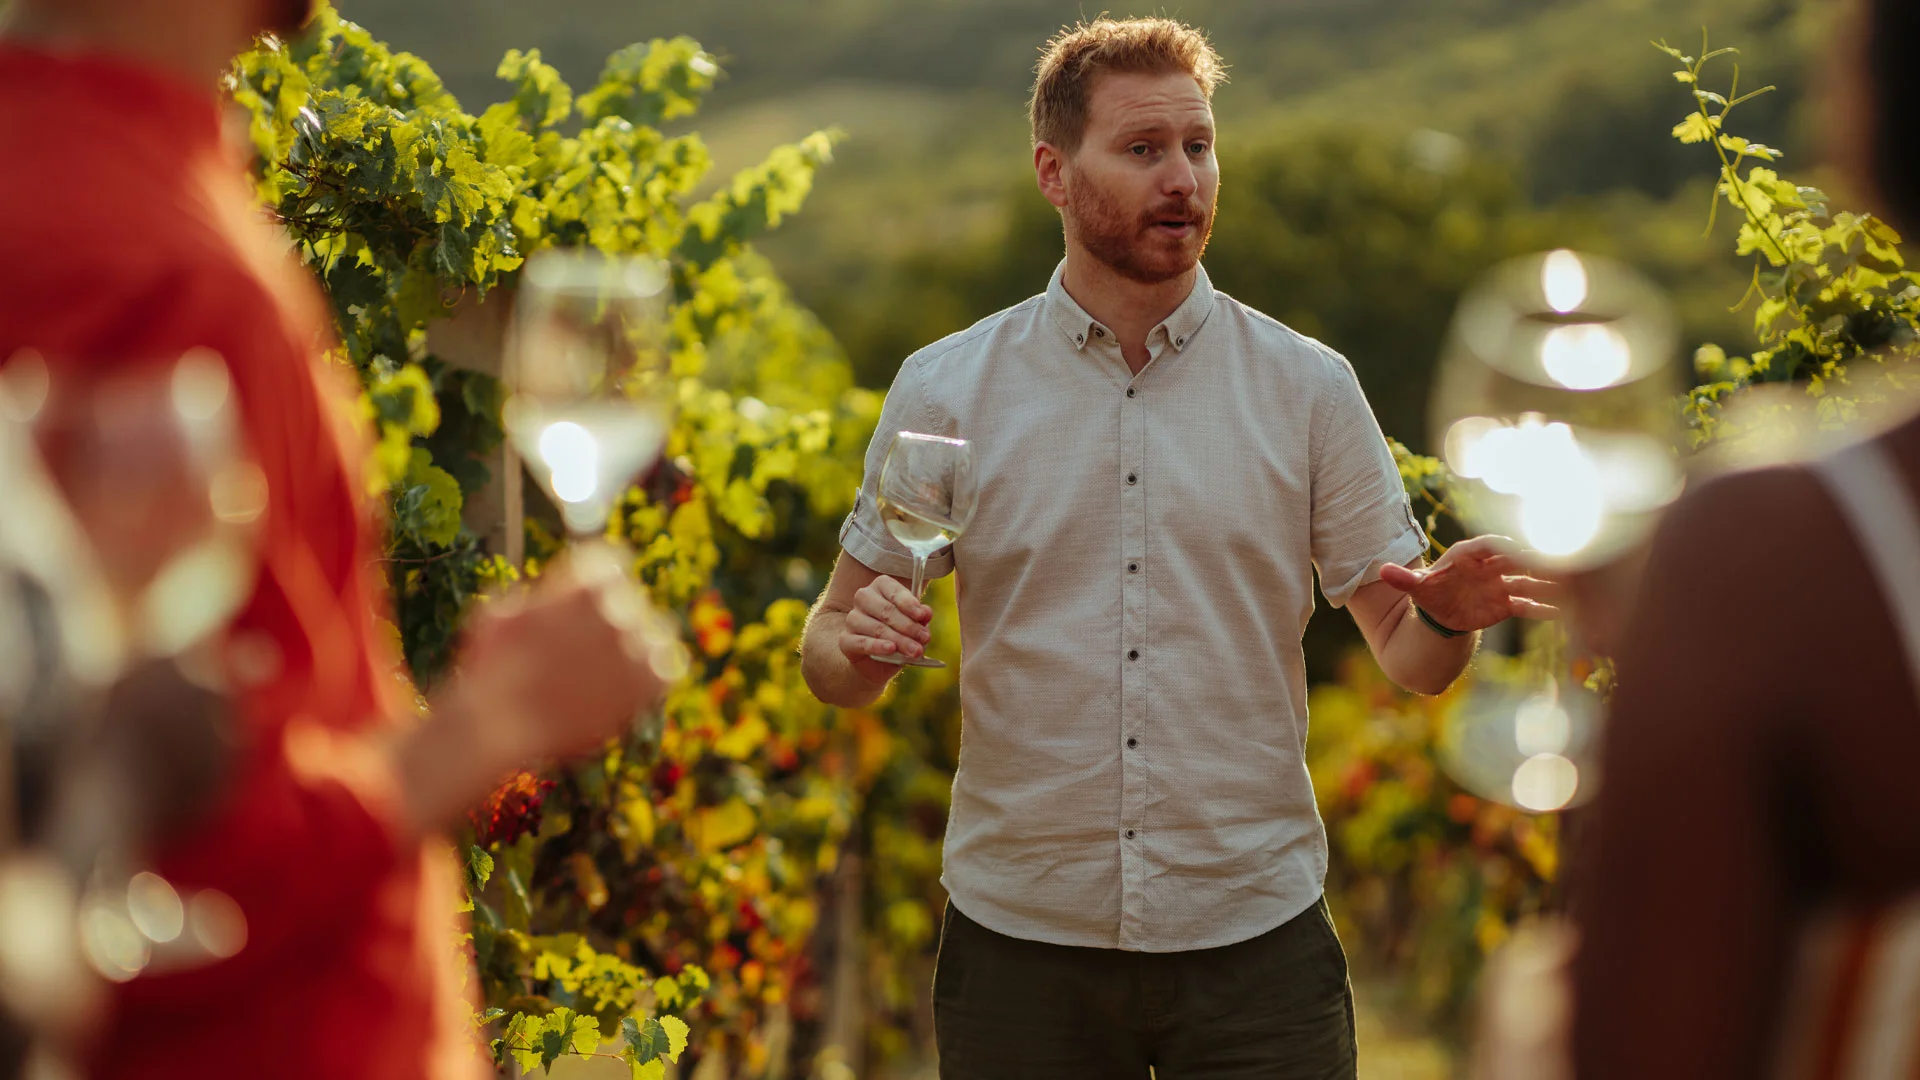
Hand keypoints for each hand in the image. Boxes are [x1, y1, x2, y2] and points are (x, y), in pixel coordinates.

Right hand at [456, 546, 680, 762]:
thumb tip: (548, 594)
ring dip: (639, 649)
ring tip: (606, 674)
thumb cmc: (491, 670)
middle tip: (591, 650)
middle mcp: (618, 603)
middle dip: (614, 620)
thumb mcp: (502, 614)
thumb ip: (538, 597)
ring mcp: (638, 641)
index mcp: (586, 579)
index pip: (613, 562)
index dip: (601, 584)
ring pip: (657, 633)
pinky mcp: (652, 680)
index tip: (593, 603)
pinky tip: (626, 690)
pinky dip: (653, 679)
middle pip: (633, 601)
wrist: (501, 724)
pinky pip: (670, 668)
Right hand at [839, 575, 931, 682]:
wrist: (876, 661)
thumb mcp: (913, 623)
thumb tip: (926, 612)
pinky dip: (877, 646)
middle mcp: (863, 598)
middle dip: (909, 626)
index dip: (909, 603)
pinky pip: (861, 642)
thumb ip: (920, 617)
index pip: (894, 591)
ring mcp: (852, 618)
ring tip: (915, 651)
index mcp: (880, 587)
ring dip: (899, 640)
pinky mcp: (845, 640)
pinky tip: (891, 650)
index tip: (923, 616)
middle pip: (886, 611)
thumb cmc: (898, 633)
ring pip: (877, 628)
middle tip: (925, 639)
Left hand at [1376, 535, 1562, 633]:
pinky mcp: (1507, 604)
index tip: (1515, 547)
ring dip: (1545, 583)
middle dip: (1533, 560)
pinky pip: (1527, 605)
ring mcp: (1501, 585)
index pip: (1486, 546)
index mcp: (1467, 556)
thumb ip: (1403, 579)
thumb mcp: (1416, 588)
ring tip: (1567, 587)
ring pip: (1526, 582)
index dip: (1500, 545)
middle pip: (1514, 560)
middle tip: (1553, 560)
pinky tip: (1560, 612)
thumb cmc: (1429, 593)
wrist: (1440, 613)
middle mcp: (1489, 567)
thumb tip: (1381, 571)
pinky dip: (1542, 608)